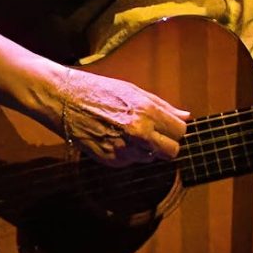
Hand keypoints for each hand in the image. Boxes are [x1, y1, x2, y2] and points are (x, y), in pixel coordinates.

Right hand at [43, 69, 188, 165]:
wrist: (66, 100)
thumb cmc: (101, 91)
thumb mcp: (136, 92)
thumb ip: (164, 107)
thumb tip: (186, 116)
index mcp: (147, 113)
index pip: (180, 132)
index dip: (176, 129)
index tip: (169, 126)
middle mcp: (138, 134)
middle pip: (171, 152)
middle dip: (167, 144)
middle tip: (156, 135)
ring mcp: (124, 149)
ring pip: (151, 158)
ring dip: (146, 149)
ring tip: (130, 132)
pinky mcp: (110, 160)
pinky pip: (131, 161)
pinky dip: (129, 153)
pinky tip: (116, 138)